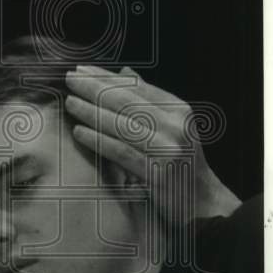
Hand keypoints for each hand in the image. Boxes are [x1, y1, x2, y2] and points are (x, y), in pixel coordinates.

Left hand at [64, 65, 241, 224]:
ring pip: (121, 125)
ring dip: (91, 112)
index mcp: (179, 110)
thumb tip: (124, 72)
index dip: (107, 77)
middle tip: (70, 79)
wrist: (202, 202)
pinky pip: (121, 152)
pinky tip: (79, 132)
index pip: (137, 87)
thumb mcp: (171, 126)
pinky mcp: (158, 173)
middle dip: (94, 88)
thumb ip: (148, 100)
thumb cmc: (180, 161)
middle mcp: (176, 126)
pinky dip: (98, 140)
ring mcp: (168, 149)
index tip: (82, 69)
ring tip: (70, 102)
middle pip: (127, 102)